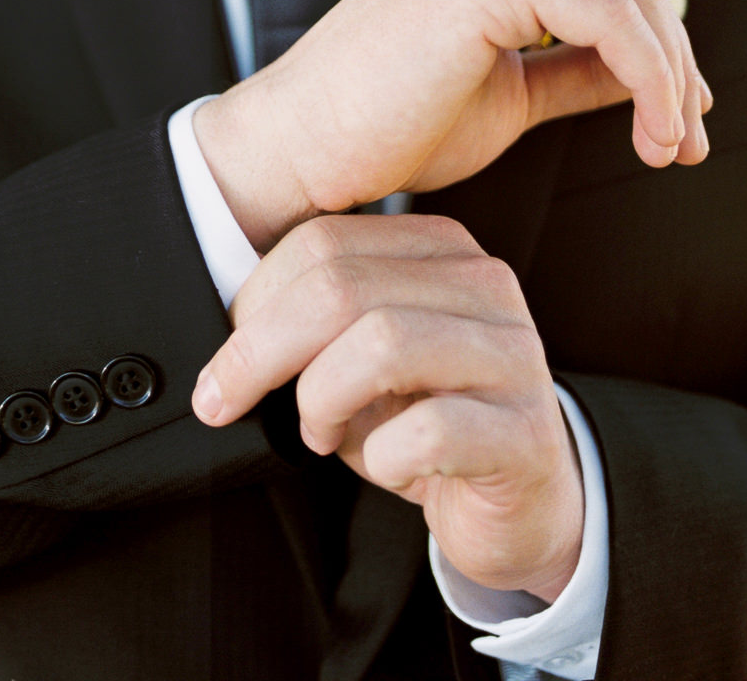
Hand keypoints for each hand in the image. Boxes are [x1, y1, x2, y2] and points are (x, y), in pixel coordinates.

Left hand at [193, 213, 584, 601]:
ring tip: (320, 433)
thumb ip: (315, 325)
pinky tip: (387, 467)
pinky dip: (383, 457)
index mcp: (438, 249)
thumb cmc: (426, 423)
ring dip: (322, 398)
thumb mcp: (361, 359)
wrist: (521, 502)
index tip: (219, 369)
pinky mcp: (527, 431)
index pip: (324, 243)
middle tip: (228, 403)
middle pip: (342, 287)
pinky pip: (429, 430)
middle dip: (263, 351)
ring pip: (382, 342)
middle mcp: (484, 285)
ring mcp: (513, 354)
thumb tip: (229, 335)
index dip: (254, 302)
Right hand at [195, 0, 709, 249]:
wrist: (302, 145)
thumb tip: (656, 78)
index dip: (666, 51)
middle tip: (686, 146)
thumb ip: (576, 70)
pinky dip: (649, 77)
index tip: (680, 124)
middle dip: (677, 67)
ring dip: (671, 79)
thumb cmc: (386, 126)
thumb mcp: (508, 93)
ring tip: (668, 150)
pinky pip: (611, 19)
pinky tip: (646, 134)